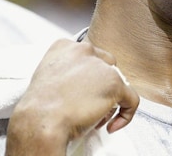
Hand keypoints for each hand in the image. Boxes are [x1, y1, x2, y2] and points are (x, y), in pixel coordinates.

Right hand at [6, 39, 138, 155]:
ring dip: (109, 102)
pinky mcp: (115, 84)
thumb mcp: (49, 77)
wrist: (41, 120)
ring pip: (118, 84)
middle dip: (101, 88)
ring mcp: (102, 67)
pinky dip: (126, 114)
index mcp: (65, 46)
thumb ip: (69, 72)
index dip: (89, 79)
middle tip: (88, 106)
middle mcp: (85, 50)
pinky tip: (111, 125)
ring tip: (94, 118)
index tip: (82, 93)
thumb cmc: (39, 107)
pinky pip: (132, 99)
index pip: (88, 57)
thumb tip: (84, 85)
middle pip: (106, 67)